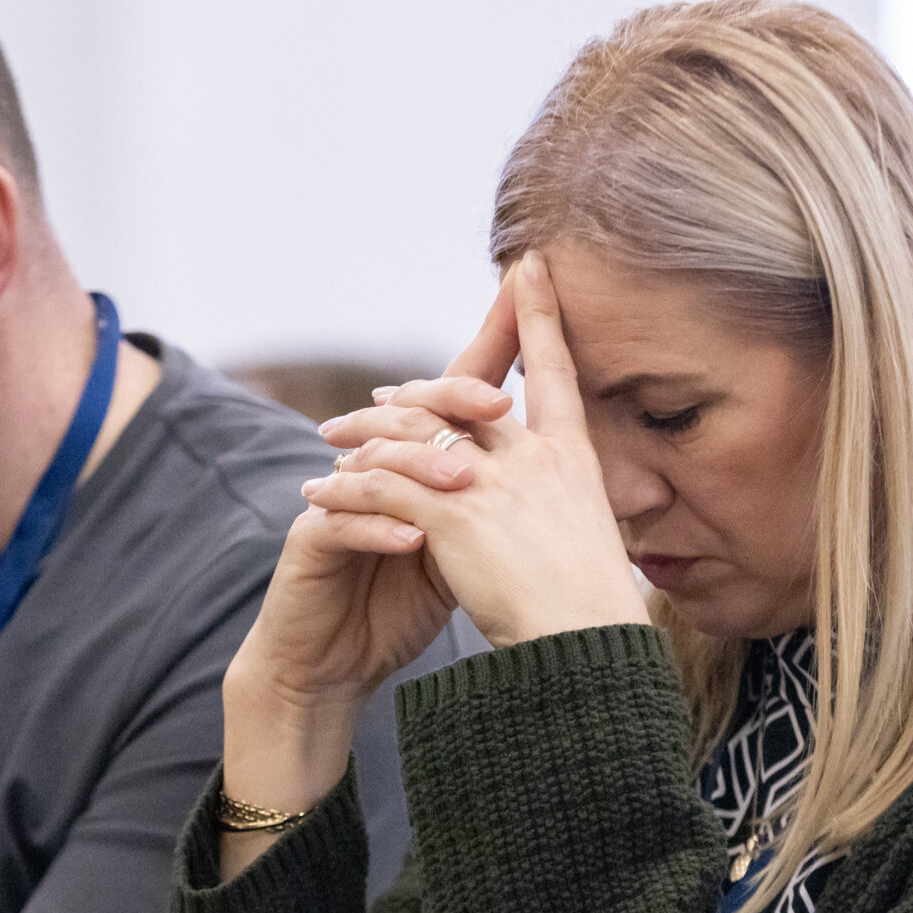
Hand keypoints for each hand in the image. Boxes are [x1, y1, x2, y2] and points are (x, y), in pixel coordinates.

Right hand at [214, 283, 516, 837]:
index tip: (528, 328)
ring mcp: (336, 499)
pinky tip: (415, 540)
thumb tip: (565, 480)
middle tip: (500, 405)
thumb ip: (493, 511)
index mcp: (413, 466)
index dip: (484, 364)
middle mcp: (373, 469)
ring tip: (465, 483)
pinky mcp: (309, 540)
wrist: (333, 665)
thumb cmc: (399, 607)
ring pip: (379, 463)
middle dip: (454, 404)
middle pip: (413, 415)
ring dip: (424, 469)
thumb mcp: (462, 553)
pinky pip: (343, 523)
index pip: (450, 403)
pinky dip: (381, 529)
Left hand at [305, 257, 645, 649]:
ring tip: (330, 440)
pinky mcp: (451, 512)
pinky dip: (346, 485)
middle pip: (461, 395)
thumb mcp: (588, 542)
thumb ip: (559, 509)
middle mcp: (532, 455)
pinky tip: (319, 493)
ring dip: (365, 432)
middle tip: (374, 398)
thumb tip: (554, 510)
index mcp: (570, 458)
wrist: (586, 645)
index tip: (529, 267)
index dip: (540, 315)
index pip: (555, 370)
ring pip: (411, 431)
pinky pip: (381, 484)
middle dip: (413, 391)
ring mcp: (491, 479)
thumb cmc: (594, 612)